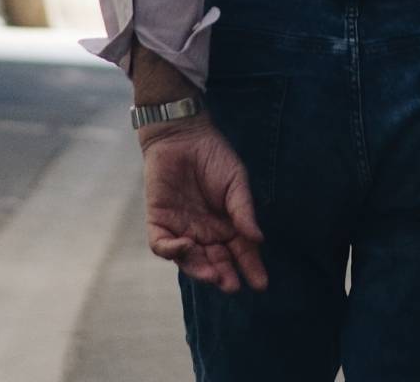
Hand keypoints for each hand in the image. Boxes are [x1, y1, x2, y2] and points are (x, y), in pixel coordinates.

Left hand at [139, 116, 267, 293]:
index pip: (241, 254)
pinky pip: (162, 245)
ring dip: (200, 270)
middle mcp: (205, 234)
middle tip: (232, 285)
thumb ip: (243, 209)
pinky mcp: (159, 221)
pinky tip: (186, 246)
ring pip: (189, 261)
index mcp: (227, 227)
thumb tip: (258, 239)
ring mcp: (182, 229)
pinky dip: (172, 250)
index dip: (251, 268)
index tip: (261, 283)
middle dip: (224, 276)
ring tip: (213, 275)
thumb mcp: (236, 181)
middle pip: (215, 263)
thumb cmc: (214, 156)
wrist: (182, 134)